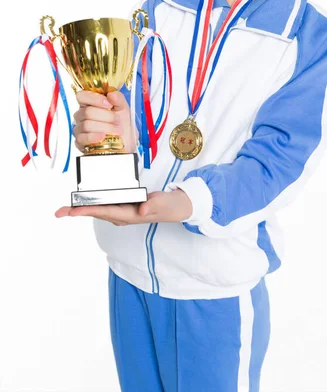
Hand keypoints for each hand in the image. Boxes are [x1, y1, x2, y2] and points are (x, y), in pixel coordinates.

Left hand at [54, 188, 192, 224]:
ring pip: (100, 210)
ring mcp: (124, 211)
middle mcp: (124, 215)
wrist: (178, 207)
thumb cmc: (170, 206)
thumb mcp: (163, 204)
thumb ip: (153, 206)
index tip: (71, 211)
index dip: (87, 210)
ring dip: (83, 208)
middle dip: (78, 211)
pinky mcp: (126, 205)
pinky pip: (106, 205)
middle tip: (59, 211)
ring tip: (66, 208)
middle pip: (97, 212)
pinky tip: (86, 200)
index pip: (104, 212)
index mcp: (130, 215)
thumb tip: (142, 210)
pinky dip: (94, 203)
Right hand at [73, 90, 137, 153]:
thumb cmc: (123, 125)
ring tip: (116, 130)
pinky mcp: (80, 142)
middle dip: (106, 116)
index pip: (82, 96)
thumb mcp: (124, 110)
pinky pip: (82, 138)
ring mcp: (79, 129)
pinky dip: (94, 137)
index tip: (109, 104)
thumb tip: (111, 94)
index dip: (94, 99)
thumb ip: (119, 99)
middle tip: (118, 120)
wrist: (126, 144)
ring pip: (86, 124)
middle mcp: (81, 115)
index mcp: (90, 104)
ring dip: (105, 127)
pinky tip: (103, 136)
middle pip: (87, 112)